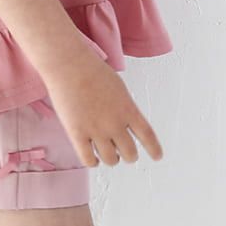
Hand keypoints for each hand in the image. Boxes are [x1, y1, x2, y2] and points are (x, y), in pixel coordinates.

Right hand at [42, 48, 163, 167]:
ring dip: (111, 158)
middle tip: (123, 152)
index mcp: (128, 109)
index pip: (148, 136)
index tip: (157, 157)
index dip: (154, 149)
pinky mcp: (77, 134)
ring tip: (106, 152)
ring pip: (111, 160)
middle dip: (128, 155)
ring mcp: (96, 130)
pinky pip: (88, 160)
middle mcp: (115, 123)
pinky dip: (93, 162)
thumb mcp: (118, 87)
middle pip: (130, 153)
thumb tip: (123, 128)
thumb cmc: (91, 70)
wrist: (69, 64)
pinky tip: (92, 157)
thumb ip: (124, 108)